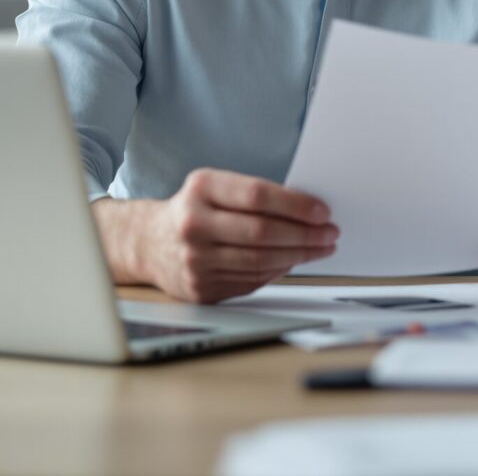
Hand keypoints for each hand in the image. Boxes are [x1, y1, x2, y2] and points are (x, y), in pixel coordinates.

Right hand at [92, 168, 338, 303]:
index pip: (257, 195)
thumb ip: (252, 197)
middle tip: (330, 233)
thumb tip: (307, 212)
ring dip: (299, 256)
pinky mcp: (200, 288)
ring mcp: (194, 260)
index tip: (322, 211)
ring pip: (260, 261)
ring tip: (320, 248)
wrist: (148, 243)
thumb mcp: (213, 188)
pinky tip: (293, 262)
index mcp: (200, 189)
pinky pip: (251, 280)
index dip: (295, 205)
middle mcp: (193, 224)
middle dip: (305, 234)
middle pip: (263, 232)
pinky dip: (278, 271)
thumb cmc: (193, 211)